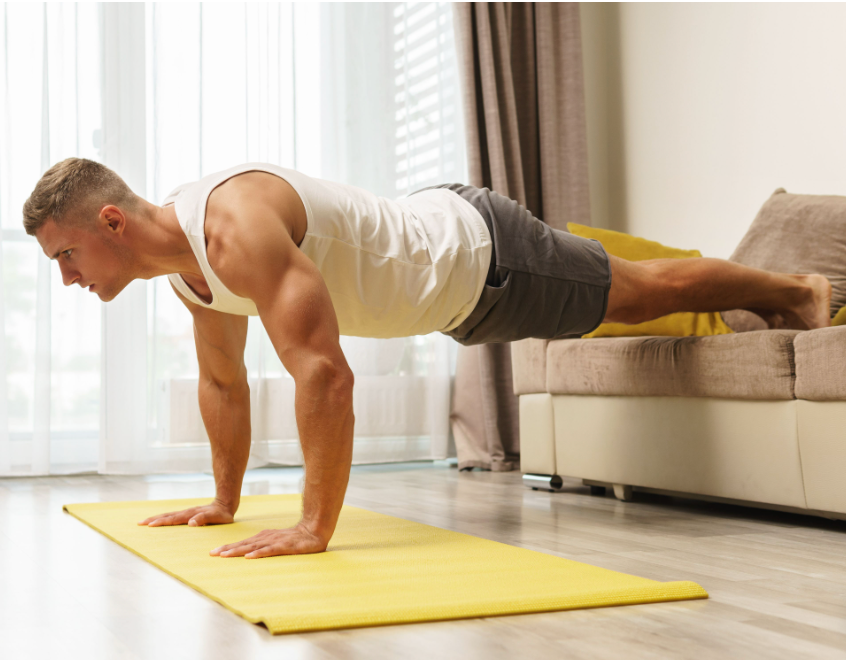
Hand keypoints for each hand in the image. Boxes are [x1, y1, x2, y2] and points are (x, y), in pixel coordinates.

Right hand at [137, 500, 235, 527]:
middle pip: (167, 515)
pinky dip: (163, 518)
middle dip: (153, 519)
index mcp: (191, 515)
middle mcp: (187, 513)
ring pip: (168, 515)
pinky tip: (159, 521)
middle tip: (139, 523)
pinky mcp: (188, 514)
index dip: (162, 522)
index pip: (174, 519)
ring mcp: (186, 513)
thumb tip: (191, 523)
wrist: (226, 504)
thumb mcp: (215, 517)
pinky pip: (173, 516)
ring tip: (144, 522)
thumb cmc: (222, 514)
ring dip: (156, 518)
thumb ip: (203, 519)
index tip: (150, 525)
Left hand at [210, 522, 327, 558]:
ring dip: (238, 551)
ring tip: (225, 556)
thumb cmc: (294, 538)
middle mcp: (266, 537)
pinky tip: (250, 557)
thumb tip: (248, 553)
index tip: (213, 552)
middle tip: (212, 554)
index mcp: (263, 537)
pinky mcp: (285, 546)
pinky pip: (270, 551)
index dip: (228, 547)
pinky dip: (259, 553)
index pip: (243, 543)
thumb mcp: (276, 541)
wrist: (314, 530)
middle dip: (227, 549)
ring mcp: (275, 541)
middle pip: (244, 544)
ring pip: (253, 547)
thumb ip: (263, 546)